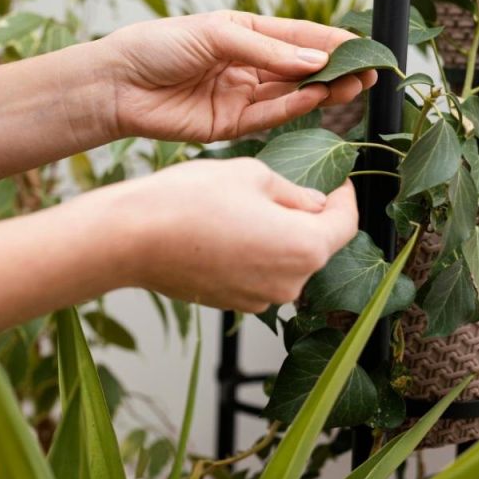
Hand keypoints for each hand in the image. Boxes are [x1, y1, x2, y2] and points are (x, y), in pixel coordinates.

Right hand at [92, 159, 357, 311]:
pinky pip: (256, 275)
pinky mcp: (231, 303)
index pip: (345, 223)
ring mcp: (258, 299)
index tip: (339, 182)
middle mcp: (289, 283)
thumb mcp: (250, 175)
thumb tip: (311, 202)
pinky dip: (251, 254)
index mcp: (304, 246)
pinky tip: (223, 230)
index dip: (345, 198)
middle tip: (280, 189)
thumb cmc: (187, 201)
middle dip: (306, 217)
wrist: (132, 238)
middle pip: (314, 245)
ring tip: (243, 207)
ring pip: (283, 261)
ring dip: (275, 236)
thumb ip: (292, 191)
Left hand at [98, 10, 377, 141]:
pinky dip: (292, 109)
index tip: (363, 47)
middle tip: (367, 73)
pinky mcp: (227, 126)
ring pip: (290, 96)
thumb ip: (266, 51)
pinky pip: (268, 117)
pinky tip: (315, 98)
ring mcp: (238, 97)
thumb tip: (315, 63)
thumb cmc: (156, 47)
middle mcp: (245, 67)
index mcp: (243, 35)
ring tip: (351, 85)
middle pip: (300, 70)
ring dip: (321, 91)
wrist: (116, 84)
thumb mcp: (215, 35)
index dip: (330, 43)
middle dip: (335, 71)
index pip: (297, 39)